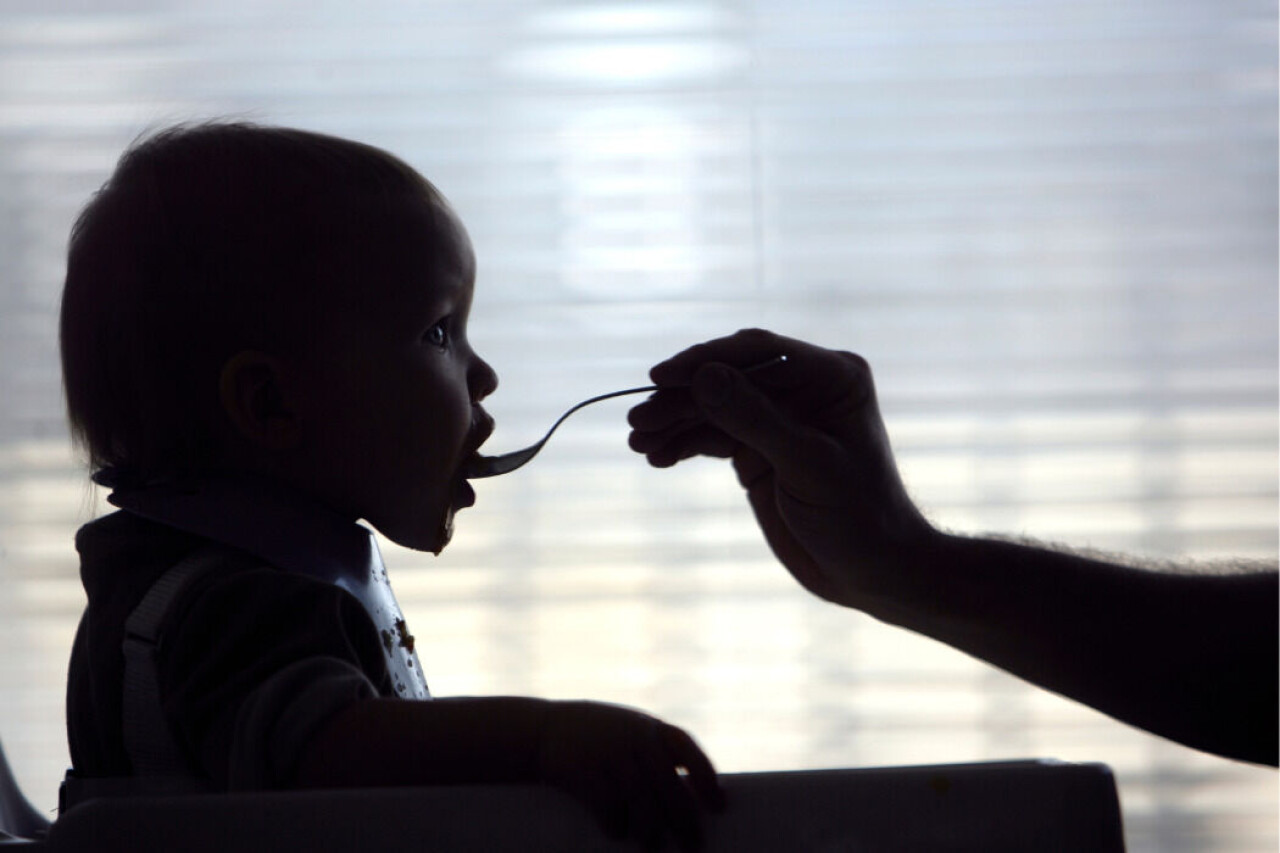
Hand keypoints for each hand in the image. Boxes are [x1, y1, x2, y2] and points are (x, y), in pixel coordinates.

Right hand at [537, 700, 723, 850]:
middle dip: (684, 820)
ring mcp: (607, 754)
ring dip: (651, 831)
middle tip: (695, 846)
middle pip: (668, 786)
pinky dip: (616, 824)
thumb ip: (657, 752)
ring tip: (654, 847)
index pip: (689, 751)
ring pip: (640, 802)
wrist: (542, 728)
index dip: (707, 779)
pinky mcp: (582, 771)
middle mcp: (633, 738)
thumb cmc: (596, 736)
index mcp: (650, 727)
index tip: (719, 806)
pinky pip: (608, 806)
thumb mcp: (629, 730)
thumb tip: (693, 795)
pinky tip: (618, 833)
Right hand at [628, 329, 935, 610]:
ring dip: (674, 422)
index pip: (759, 352)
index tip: (661, 377)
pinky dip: (683, 444)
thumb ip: (754, 419)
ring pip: (713, 407)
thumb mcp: (806, 465)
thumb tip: (702, 377)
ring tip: (638, 442)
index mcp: (831, 376)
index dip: (707, 359)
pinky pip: (712, 436)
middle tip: (638, 422)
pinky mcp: (758, 450)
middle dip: (682, 398)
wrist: (871, 571)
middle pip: (728, 378)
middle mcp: (803, 389)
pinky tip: (657, 456)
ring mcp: (777, 418)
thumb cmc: (858, 516)